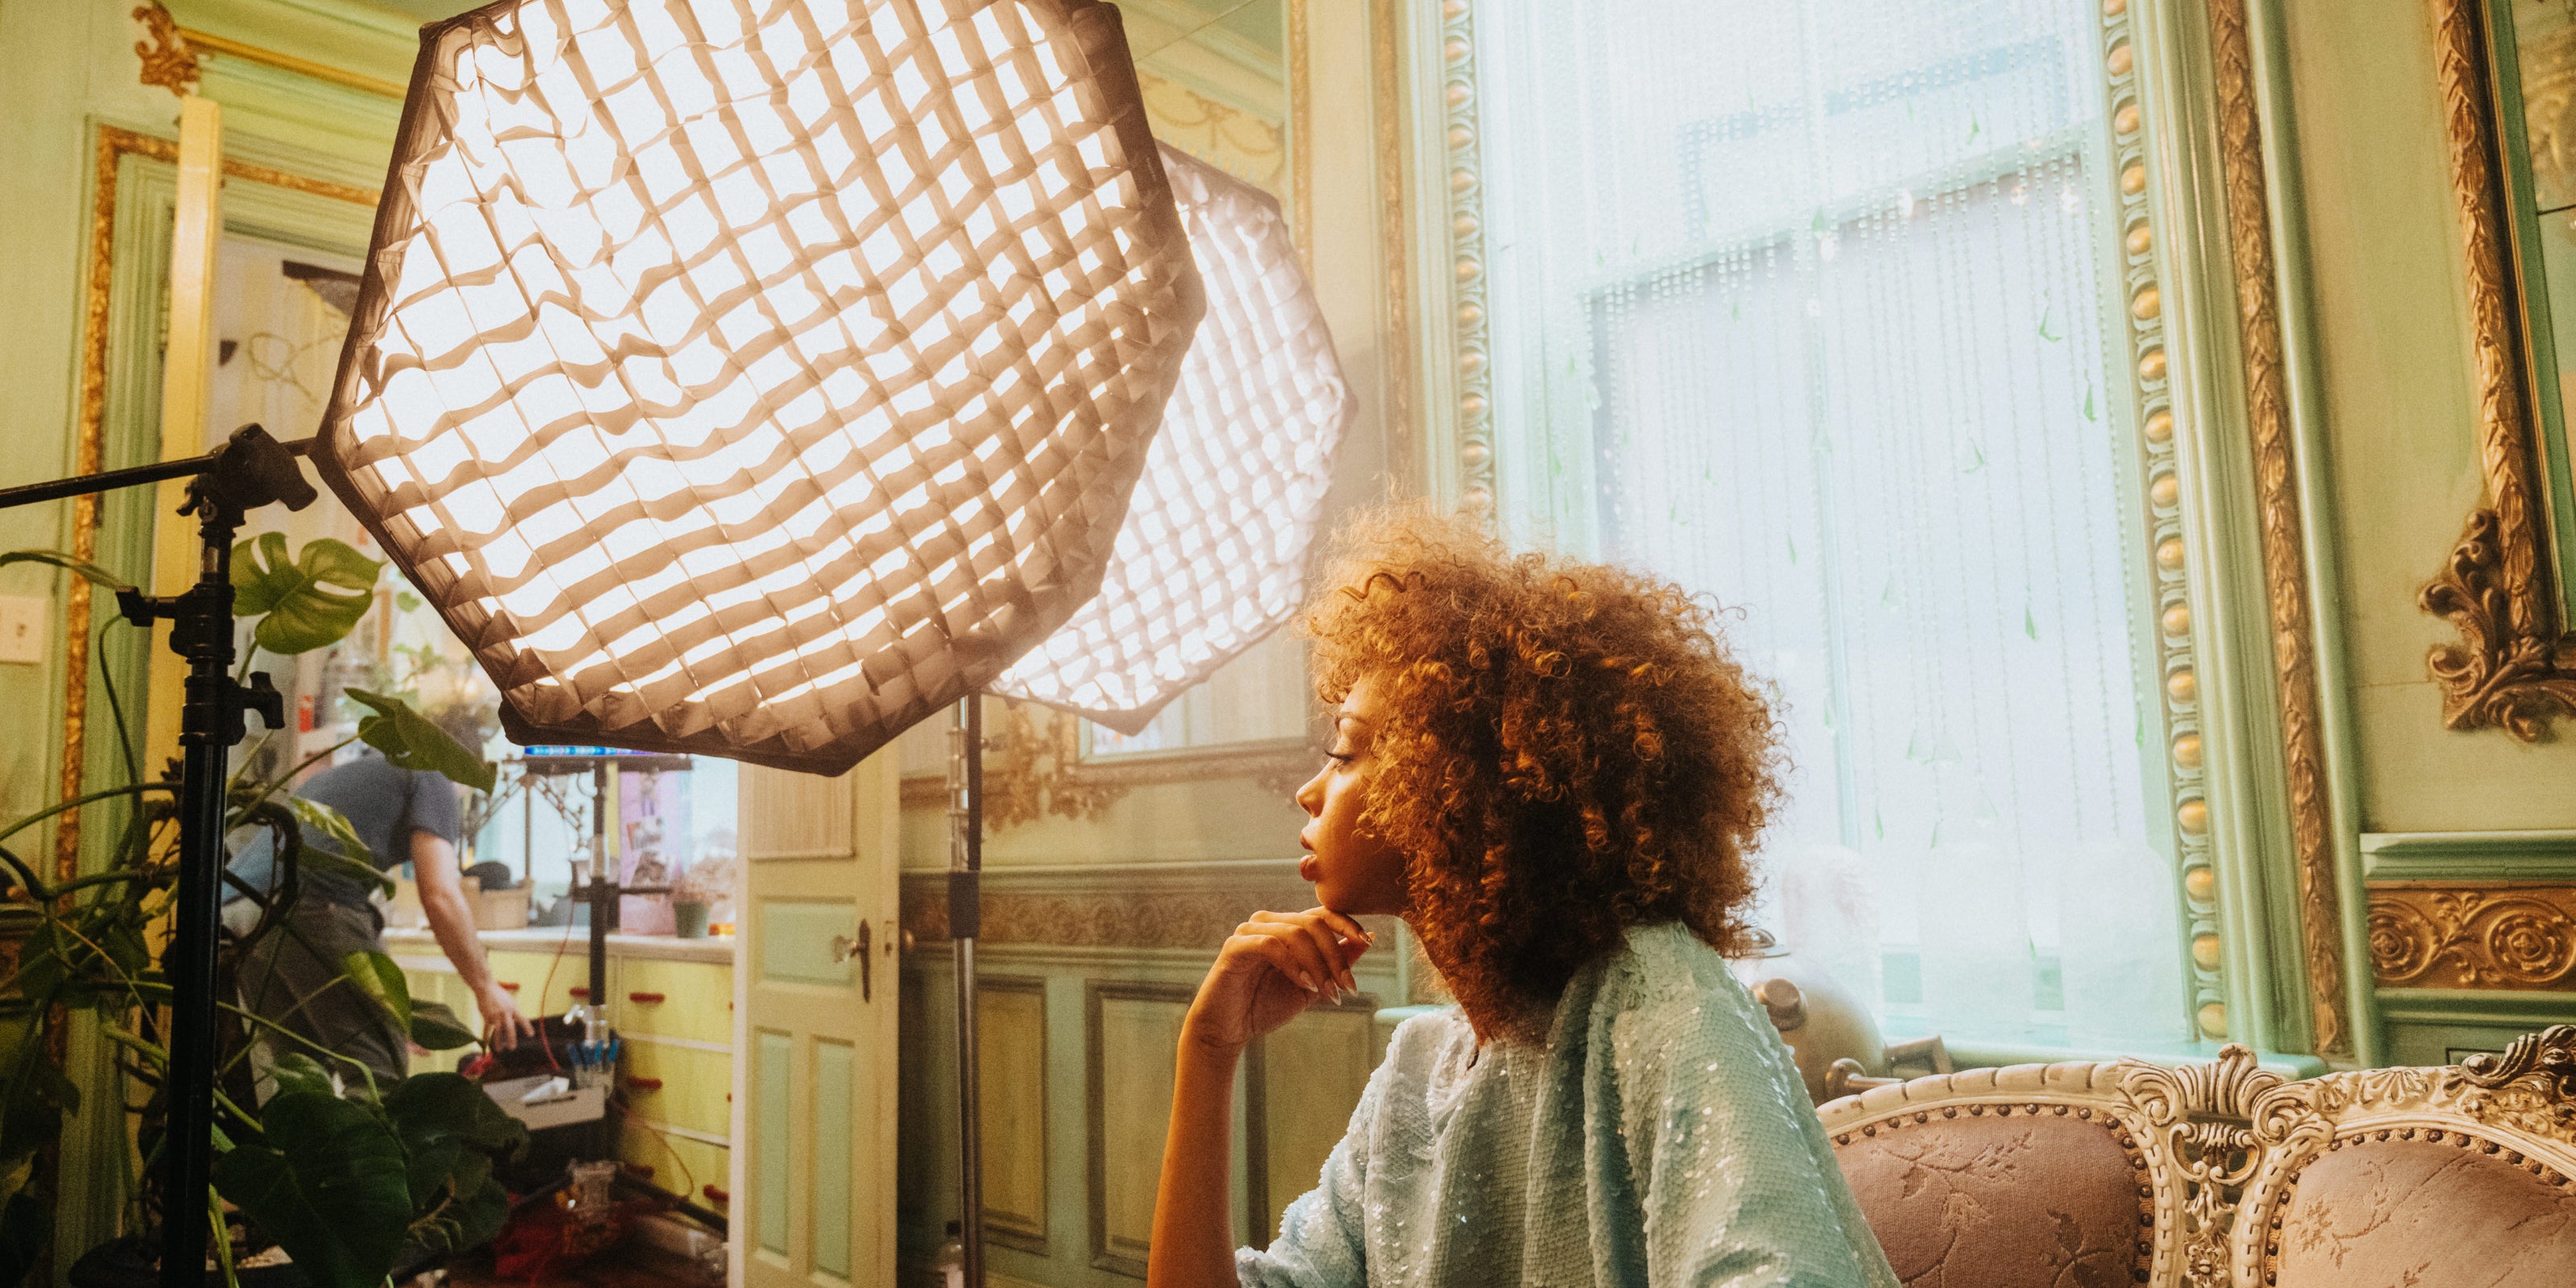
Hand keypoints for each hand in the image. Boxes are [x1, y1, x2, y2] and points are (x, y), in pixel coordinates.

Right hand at [475, 981, 533, 1051]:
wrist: (486, 989)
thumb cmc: (500, 995)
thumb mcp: (511, 1001)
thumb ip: (514, 1012)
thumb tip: (520, 1021)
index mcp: (513, 1008)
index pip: (522, 1019)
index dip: (526, 1027)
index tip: (531, 1035)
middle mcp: (505, 1012)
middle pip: (510, 1027)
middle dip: (511, 1038)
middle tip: (512, 1048)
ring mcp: (495, 1015)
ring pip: (498, 1031)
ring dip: (498, 1041)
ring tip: (500, 1049)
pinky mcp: (487, 1017)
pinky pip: (487, 1029)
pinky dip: (486, 1037)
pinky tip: (486, 1044)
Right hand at [1183, 907, 1372, 1056]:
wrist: (1226, 1031)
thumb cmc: (1264, 1007)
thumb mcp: (1311, 986)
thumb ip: (1335, 964)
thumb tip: (1367, 939)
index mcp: (1287, 928)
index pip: (1322, 913)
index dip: (1347, 924)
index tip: (1367, 941)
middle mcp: (1269, 922)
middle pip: (1313, 923)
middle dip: (1336, 956)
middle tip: (1347, 987)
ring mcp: (1249, 931)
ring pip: (1295, 933)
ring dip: (1318, 965)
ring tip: (1326, 992)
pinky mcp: (1235, 946)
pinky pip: (1270, 945)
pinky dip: (1293, 965)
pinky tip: (1304, 985)